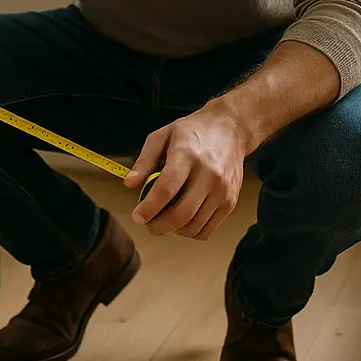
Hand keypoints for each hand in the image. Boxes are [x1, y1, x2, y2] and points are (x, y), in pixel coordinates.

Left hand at [124, 103, 247, 239]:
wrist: (230, 129)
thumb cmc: (193, 132)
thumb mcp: (162, 136)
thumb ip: (145, 160)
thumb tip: (130, 183)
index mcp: (187, 154)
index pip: (167, 189)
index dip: (149, 207)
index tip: (137, 216)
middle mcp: (208, 174)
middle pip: (181, 213)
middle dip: (159, 225)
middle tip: (147, 223)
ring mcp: (222, 190)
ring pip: (194, 226)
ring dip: (174, 230)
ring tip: (163, 219)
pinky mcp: (231, 201)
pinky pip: (208, 229)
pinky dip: (190, 232)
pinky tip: (182, 221)